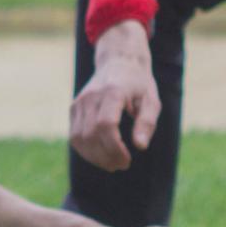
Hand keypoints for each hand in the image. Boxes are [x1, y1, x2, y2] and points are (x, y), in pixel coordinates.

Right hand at [70, 21, 160, 170]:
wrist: (118, 61)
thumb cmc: (138, 84)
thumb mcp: (151, 100)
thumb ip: (147, 122)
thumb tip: (140, 146)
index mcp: (112, 92)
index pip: (105, 125)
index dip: (114, 148)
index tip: (127, 160)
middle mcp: (91, 96)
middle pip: (91, 134)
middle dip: (106, 156)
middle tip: (122, 165)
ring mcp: (79, 102)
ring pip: (79, 138)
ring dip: (94, 157)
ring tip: (112, 163)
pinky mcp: (74, 107)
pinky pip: (74, 135)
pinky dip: (85, 150)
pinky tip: (100, 156)